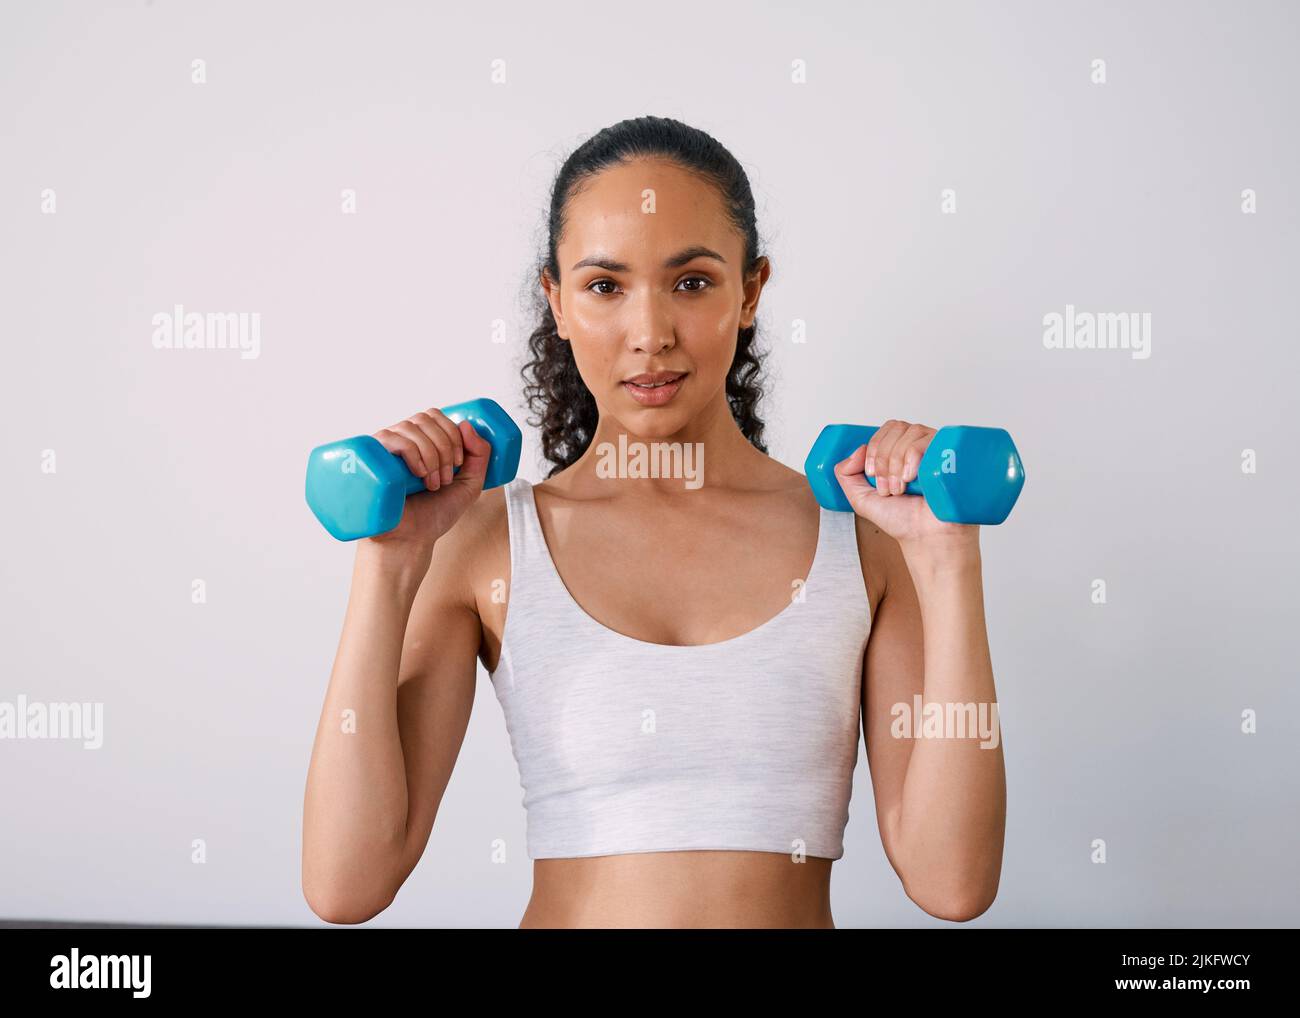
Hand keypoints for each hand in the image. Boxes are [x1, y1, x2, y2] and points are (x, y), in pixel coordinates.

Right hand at [364, 407, 493, 554]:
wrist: (410, 540)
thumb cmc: (434, 513)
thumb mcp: (469, 484)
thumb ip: (479, 455)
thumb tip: (467, 423)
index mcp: (421, 442)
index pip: (435, 415)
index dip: (453, 433)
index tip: (458, 463)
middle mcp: (401, 440)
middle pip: (425, 418)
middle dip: (444, 446)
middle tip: (446, 477)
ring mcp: (384, 448)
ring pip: (411, 427)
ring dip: (432, 454)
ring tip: (433, 483)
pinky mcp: (371, 459)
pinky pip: (391, 437)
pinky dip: (413, 452)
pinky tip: (418, 474)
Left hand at [832, 419, 978, 555]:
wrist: (926, 537)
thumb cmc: (901, 519)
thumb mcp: (861, 498)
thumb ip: (846, 475)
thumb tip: (856, 449)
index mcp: (902, 450)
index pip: (887, 429)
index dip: (875, 447)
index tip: (871, 474)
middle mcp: (922, 445)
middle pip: (897, 428)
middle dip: (884, 458)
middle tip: (887, 487)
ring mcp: (938, 448)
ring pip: (911, 433)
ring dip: (896, 463)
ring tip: (900, 489)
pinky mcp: (952, 454)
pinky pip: (929, 440)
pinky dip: (913, 456)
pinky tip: (912, 478)